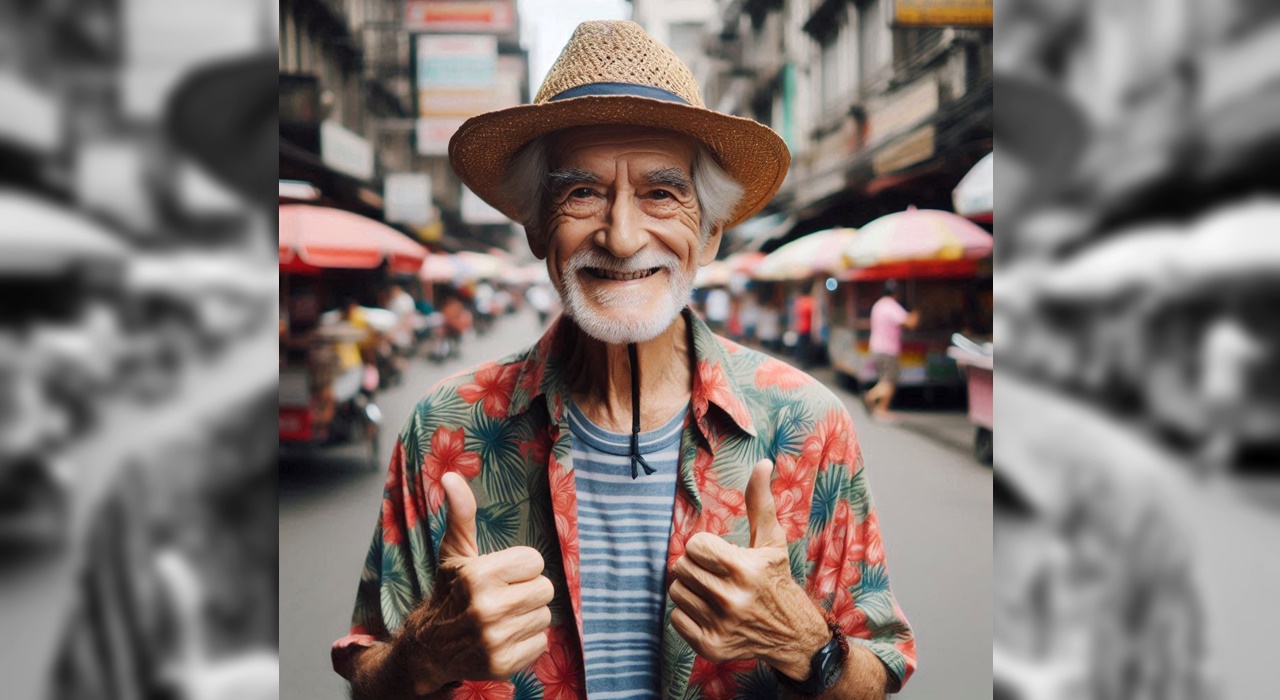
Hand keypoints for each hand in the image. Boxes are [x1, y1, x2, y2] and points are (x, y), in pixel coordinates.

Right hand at [396, 473, 552, 692]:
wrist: (429, 648)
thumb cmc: (449, 592)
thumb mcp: (454, 551)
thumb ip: (461, 513)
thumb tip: (450, 476)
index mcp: (478, 575)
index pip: (535, 561)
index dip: (521, 567)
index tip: (502, 574)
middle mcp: (487, 608)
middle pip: (545, 589)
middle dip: (528, 591)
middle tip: (505, 596)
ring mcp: (495, 639)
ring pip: (545, 616)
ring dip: (528, 616)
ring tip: (503, 617)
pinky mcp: (503, 664)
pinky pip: (541, 643)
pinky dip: (526, 641)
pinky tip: (504, 637)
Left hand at [669, 459, 829, 679]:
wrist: (792, 634)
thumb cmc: (777, 579)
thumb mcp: (772, 540)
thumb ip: (760, 501)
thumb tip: (762, 462)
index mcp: (744, 569)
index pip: (694, 546)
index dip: (705, 546)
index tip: (720, 553)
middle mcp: (731, 599)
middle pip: (681, 568)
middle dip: (696, 566)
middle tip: (716, 573)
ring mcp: (720, 625)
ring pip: (676, 592)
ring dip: (691, 588)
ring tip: (713, 591)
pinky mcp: (710, 646)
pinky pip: (676, 619)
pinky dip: (688, 613)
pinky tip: (710, 611)